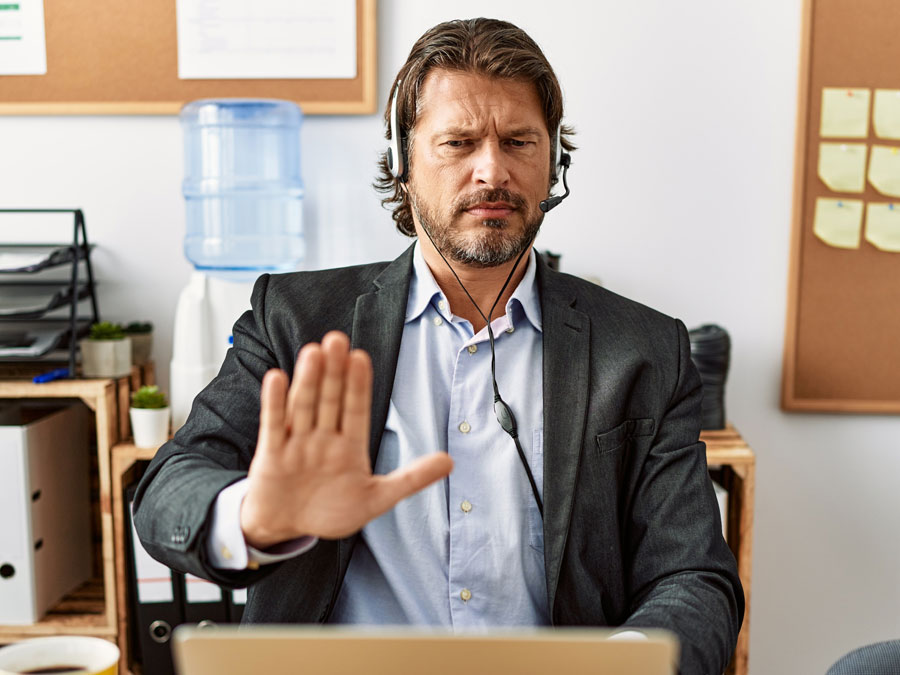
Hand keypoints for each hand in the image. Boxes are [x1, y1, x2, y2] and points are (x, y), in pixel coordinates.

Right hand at [240, 331, 452, 548]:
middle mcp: (323, 438)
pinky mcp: (271, 455)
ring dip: (308, 380)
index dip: (358, 385)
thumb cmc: (330, 511)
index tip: (361, 357)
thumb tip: (450, 462)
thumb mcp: (376, 498)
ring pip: (304, 407)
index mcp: (350, 446)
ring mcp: (297, 444)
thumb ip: (411, 479)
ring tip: (314, 351)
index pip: (356, 409)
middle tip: (338, 340)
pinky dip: (274, 403)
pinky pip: (273, 425)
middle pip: (330, 400)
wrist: (286, 528)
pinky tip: (276, 377)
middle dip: (334, 372)